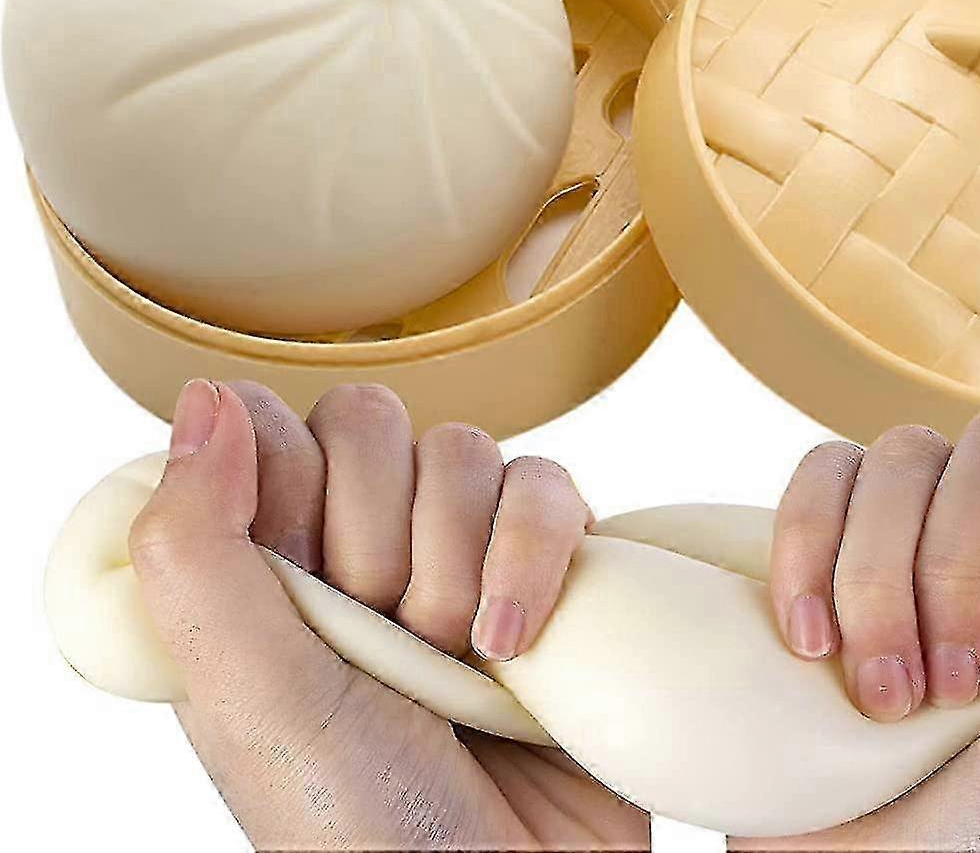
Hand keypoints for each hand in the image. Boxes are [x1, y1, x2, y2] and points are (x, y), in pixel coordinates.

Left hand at [128, 380, 648, 850]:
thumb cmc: (361, 828)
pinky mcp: (555, 566)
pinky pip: (552, 486)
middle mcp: (362, 553)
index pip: (269, 425)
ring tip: (459, 658)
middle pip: (372, 423)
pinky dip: (537, 559)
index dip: (291, 477)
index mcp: (269, 575)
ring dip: (460, 561)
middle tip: (388, 634)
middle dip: (382, 532)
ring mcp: (464, 556)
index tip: (303, 567)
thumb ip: (197, 546)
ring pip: (466, 449)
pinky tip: (519, 647)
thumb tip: (203, 396)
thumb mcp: (248, 696)